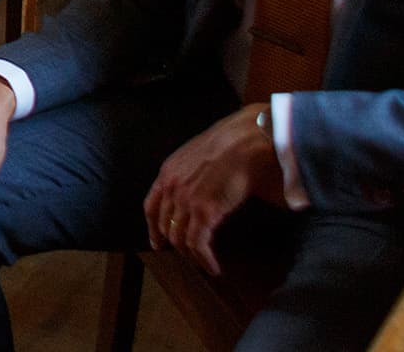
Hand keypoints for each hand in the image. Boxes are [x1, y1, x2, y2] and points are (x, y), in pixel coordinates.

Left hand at [142, 104, 285, 274]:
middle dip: (175, 244)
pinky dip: (205, 260)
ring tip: (205, 264)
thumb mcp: (204, 155)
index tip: (158, 242)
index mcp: (169, 171)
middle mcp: (171, 185)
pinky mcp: (204, 211)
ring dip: (192, 256)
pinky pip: (197, 244)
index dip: (153, 227)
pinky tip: (214, 267)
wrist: (251, 136)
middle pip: (165, 225)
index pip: (151, 206)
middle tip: (189, 256)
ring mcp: (186, 199)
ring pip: (180, 238)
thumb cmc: (236, 142)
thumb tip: (208, 190)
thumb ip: (198, 174)